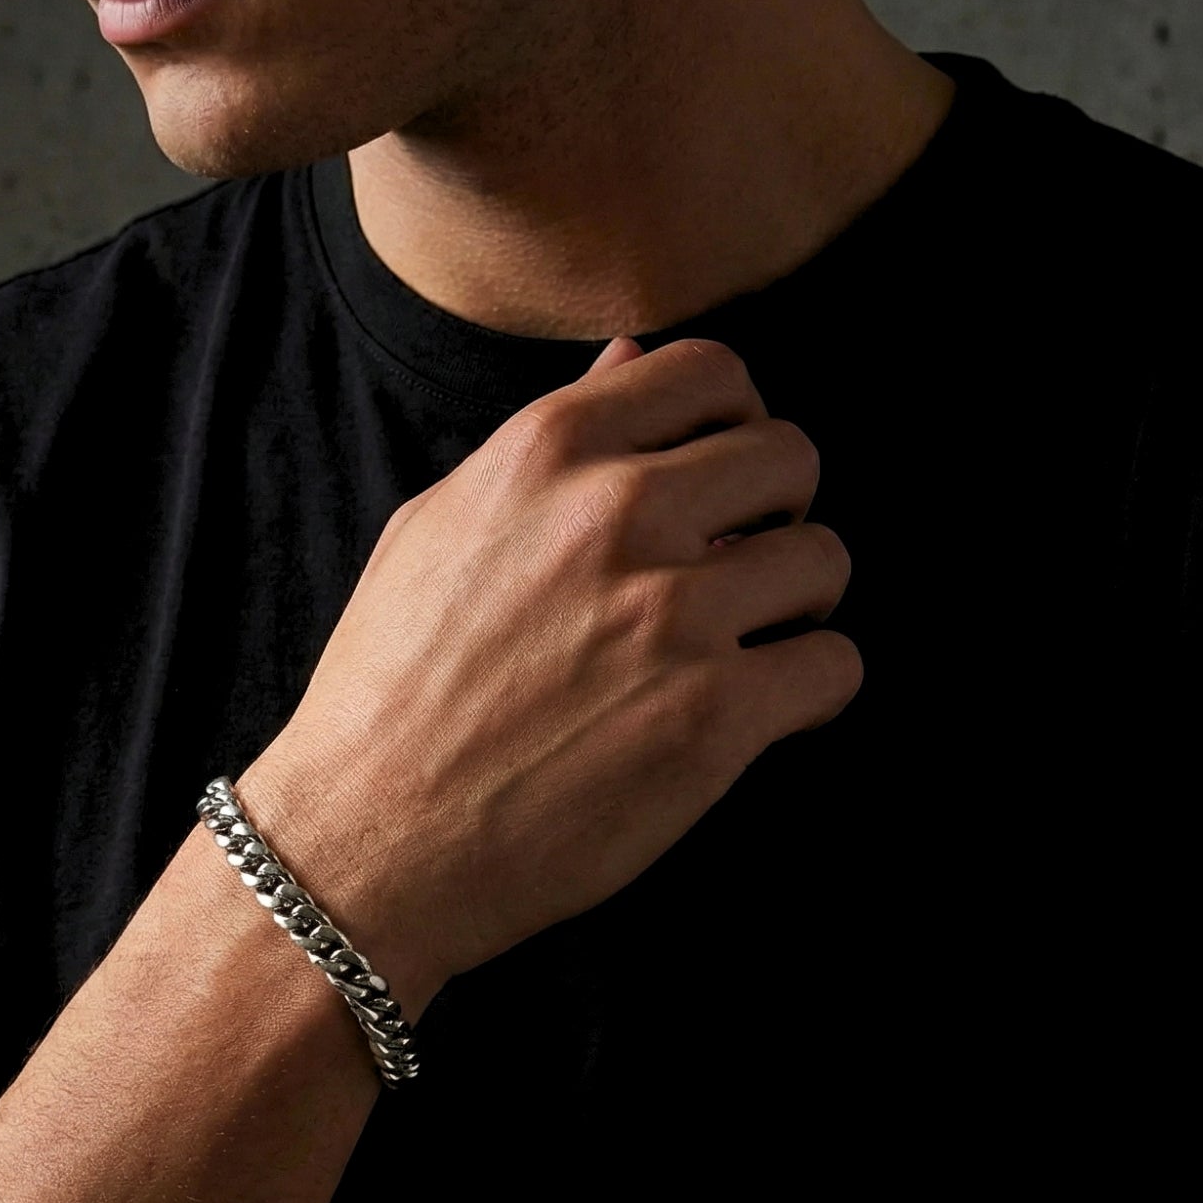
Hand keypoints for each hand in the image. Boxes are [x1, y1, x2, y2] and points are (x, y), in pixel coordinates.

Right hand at [237, 336, 860, 1010]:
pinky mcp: (713, 716)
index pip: (708, 371)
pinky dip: (812, 692)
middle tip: (739, 573)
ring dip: (798, 605)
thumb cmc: (386, 694)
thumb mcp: (434, 532)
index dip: (733, 424)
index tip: (719, 482)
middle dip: (776, 513)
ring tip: (746, 649)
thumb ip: (542, 446)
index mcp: (547, 453)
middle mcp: (619, 514)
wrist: (368, 840)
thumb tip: (629, 362)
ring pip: (823, 561)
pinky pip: (834, 666)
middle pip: (787, 457)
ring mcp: (673, 615)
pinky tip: (760, 715)